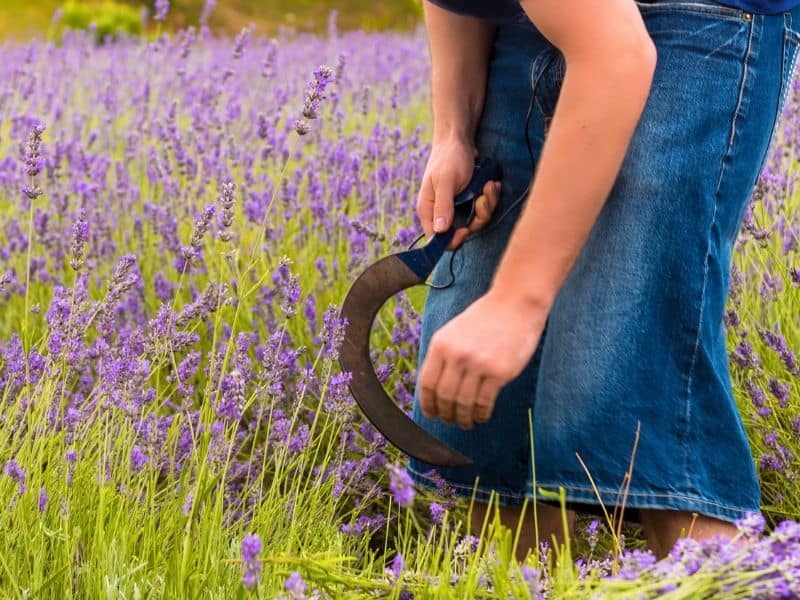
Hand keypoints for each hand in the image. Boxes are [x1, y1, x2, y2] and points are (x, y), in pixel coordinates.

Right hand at [416, 140, 501, 249]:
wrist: (459, 139)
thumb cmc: (448, 157)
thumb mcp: (445, 181)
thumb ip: (443, 206)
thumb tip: (439, 231)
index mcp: (428, 210)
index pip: (437, 239)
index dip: (452, 239)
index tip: (465, 229)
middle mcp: (441, 212)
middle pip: (461, 232)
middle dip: (477, 216)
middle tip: (483, 197)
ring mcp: (457, 207)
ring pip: (476, 220)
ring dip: (487, 204)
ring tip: (490, 185)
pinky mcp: (469, 201)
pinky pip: (483, 209)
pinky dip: (490, 198)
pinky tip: (492, 184)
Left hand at [418, 290, 546, 429]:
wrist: (515, 304)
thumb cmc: (485, 318)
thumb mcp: (454, 331)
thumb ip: (443, 356)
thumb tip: (434, 388)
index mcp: (441, 344)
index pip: (427, 383)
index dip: (427, 403)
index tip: (431, 414)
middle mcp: (457, 355)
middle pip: (444, 396)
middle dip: (445, 414)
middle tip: (449, 421)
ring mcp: (478, 364)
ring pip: (464, 403)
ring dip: (463, 418)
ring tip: (465, 423)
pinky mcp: (499, 372)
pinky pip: (484, 402)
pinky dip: (481, 414)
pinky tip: (481, 416)